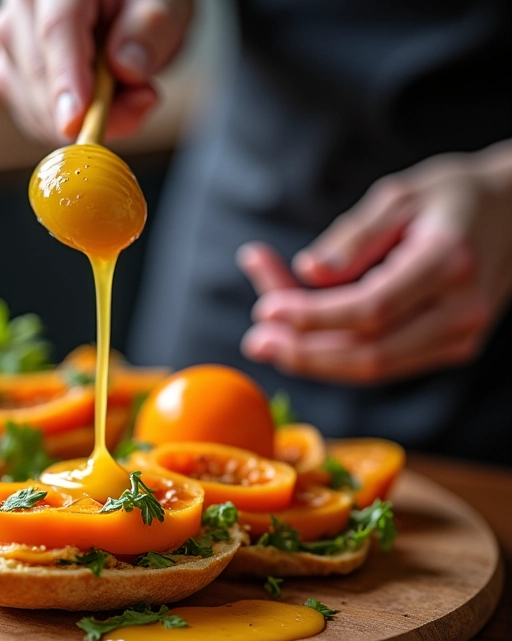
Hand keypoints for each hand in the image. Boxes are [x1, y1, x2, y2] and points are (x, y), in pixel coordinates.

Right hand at [0, 0, 192, 143]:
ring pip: (32, 103)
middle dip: (88, 109)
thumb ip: (151, 29)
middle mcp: (22, 7)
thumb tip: (126, 67)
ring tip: (125, 92)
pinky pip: (33, 117)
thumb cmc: (139, 1)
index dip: (65, 80)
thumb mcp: (164, 5)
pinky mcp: (11, 74)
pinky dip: (68, 125)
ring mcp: (11, 42)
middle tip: (143, 99)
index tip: (76, 121)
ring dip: (82, 119)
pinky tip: (96, 104)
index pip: (56, 30)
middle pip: (39, 73)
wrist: (121, 7)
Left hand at [239, 142, 511, 383]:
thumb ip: (353, 236)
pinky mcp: (451, 347)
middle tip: (254, 341)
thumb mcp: (399, 196)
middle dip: (304, 351)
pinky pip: (385, 364)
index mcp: (448, 262)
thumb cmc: (451, 197)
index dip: (312, 316)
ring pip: (375, 368)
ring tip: (268, 345)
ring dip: (314, 360)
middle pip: (370, 353)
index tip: (265, 308)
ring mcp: (461, 336)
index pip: (369, 309)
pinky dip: (338, 356)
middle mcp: (461, 310)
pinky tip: (302, 341)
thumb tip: (310, 272)